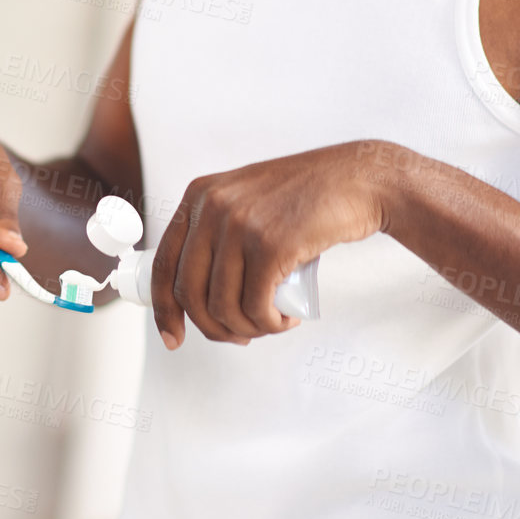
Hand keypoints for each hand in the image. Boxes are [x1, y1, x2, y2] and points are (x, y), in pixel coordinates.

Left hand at [152, 140, 391, 347]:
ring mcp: (240, 224)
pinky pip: (255, 306)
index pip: (164, 263)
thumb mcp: (245, 199)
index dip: (165, 309)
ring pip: (222, 305)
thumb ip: (217, 230)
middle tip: (239, 335)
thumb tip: (194, 292)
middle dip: (213, 327)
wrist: (355, 180)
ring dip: (247, 328)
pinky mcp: (271, 245)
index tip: (173, 338)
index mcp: (199, 195)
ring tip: (270, 323)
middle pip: (190, 292)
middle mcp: (212, 206)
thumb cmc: (304, 197)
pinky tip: (284, 321)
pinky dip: (269, 325)